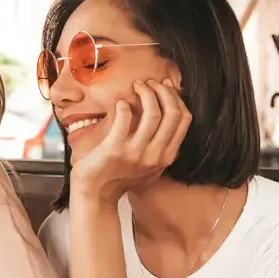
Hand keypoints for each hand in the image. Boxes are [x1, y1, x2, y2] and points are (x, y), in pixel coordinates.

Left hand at [70, 78, 190, 206]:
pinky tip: (120, 103)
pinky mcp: (115, 149)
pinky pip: (125, 118)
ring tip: (137, 86)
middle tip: (149, 83)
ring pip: (153, 113)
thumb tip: (168, 119)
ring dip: (146, 92)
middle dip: (163, 91)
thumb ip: (161, 148)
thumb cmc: (119, 178)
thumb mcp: (150, 168)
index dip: (176, 98)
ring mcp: (136, 153)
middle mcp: (155, 156)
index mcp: (166, 157)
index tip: (165, 87)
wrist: (95, 194)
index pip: (183, 119)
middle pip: (172, 113)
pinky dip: (124, 105)